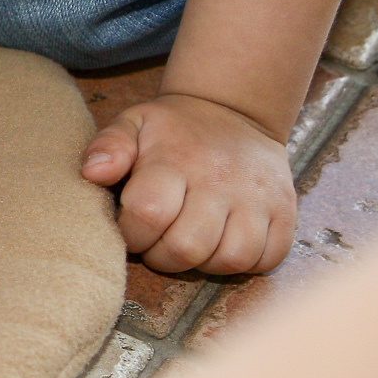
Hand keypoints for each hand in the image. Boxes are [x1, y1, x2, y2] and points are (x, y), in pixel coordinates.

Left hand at [79, 92, 295, 275]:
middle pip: (187, 248)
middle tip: (159, 238)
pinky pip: (267, 258)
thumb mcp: (132, 124)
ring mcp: (258, 198)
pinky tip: (223, 243)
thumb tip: (92, 173)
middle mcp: (221, 181)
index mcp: (176, 161)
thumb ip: (108, 147)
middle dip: (162, 255)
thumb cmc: (172, 130)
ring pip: (229, 259)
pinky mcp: (285, 211)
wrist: (233, 113)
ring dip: (203, 263)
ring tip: (191, 241)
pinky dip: (244, 263)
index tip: (130, 226)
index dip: (131, 233)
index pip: (148, 213)